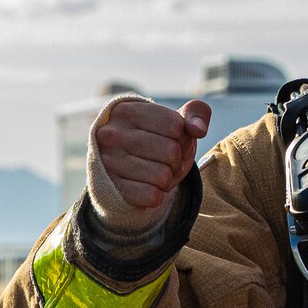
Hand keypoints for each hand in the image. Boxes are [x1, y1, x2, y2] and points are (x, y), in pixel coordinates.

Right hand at [93, 97, 211, 219]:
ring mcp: (108, 162)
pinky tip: (147, 186)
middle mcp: (112, 134)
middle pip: (171, 151)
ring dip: (168, 178)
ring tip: (156, 172)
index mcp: (127, 111)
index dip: (184, 138)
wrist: (122, 167)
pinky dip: (157, 195)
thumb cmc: (155, 139)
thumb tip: (198, 130)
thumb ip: (196, 113)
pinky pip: (151, 196)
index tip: (172, 140)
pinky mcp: (111, 188)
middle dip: (177, 159)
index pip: (176, 126)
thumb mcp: (175, 120)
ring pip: (163, 176)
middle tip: (166, 160)